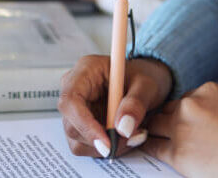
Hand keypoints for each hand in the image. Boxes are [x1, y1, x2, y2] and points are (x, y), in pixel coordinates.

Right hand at [58, 55, 172, 157]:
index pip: (71, 100)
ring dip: (106, 145)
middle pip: (71, 125)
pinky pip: (86, 146)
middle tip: (132, 138)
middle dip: (101, 139)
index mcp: (86, 69)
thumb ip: (136, 103)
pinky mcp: (80, 125)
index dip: (85, 124)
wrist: (145, 84)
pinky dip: (107, 147)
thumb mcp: (147, 85)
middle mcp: (74, 89)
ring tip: (133, 135)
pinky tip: (124, 137)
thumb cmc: (143, 76)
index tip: (107, 142)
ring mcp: (74, 110)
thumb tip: (123, 128)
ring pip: (78, 141)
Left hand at [142, 82, 217, 177]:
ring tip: (143, 137)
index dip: (182, 113)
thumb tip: (196, 125)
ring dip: (152, 132)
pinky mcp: (176, 151)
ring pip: (155, 124)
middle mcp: (192, 104)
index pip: (186, 99)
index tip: (179, 121)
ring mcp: (182, 127)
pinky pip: (152, 146)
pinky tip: (143, 150)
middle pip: (168, 109)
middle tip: (156, 128)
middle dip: (164, 120)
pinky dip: (147, 147)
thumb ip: (211, 111)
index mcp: (209, 90)